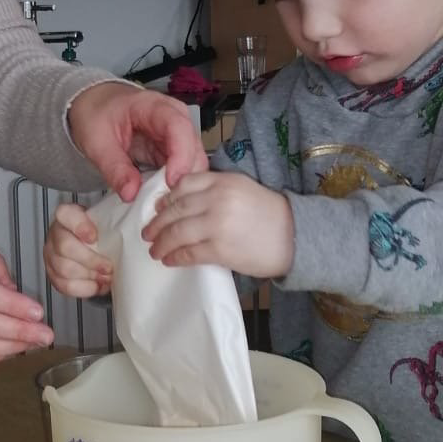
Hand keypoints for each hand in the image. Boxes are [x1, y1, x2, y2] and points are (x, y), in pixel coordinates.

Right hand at [43, 202, 113, 297]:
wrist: (94, 246)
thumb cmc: (100, 231)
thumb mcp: (106, 217)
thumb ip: (114, 214)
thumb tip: (131, 210)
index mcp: (67, 215)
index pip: (65, 214)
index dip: (79, 226)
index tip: (95, 237)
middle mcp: (55, 233)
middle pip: (65, 247)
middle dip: (91, 260)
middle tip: (109, 266)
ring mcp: (51, 254)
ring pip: (64, 269)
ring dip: (89, 276)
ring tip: (106, 276)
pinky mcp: (53, 274)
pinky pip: (65, 285)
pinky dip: (84, 288)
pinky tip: (97, 285)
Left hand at [67, 81, 207, 201]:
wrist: (96, 107)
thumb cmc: (97, 115)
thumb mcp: (97, 142)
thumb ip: (114, 167)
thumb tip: (131, 194)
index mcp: (157, 107)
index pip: (179, 129)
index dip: (181, 157)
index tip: (171, 183)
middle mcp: (176, 120)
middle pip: (194, 151)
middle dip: (184, 179)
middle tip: (163, 203)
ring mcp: (178, 137)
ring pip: (193, 167)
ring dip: (180, 187)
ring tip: (160, 204)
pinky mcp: (174, 153)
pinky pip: (183, 174)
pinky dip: (174, 188)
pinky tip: (159, 200)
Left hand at [140, 171, 294, 276]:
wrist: (295, 236)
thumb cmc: (269, 213)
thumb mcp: (241, 188)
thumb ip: (214, 189)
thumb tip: (180, 201)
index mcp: (222, 181)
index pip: (183, 185)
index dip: (166, 199)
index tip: (158, 208)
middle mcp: (217, 199)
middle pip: (175, 209)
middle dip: (157, 223)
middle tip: (147, 233)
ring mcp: (217, 224)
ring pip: (177, 232)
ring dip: (161, 243)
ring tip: (154, 250)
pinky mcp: (220, 249)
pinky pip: (189, 253)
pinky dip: (175, 257)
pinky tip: (169, 260)